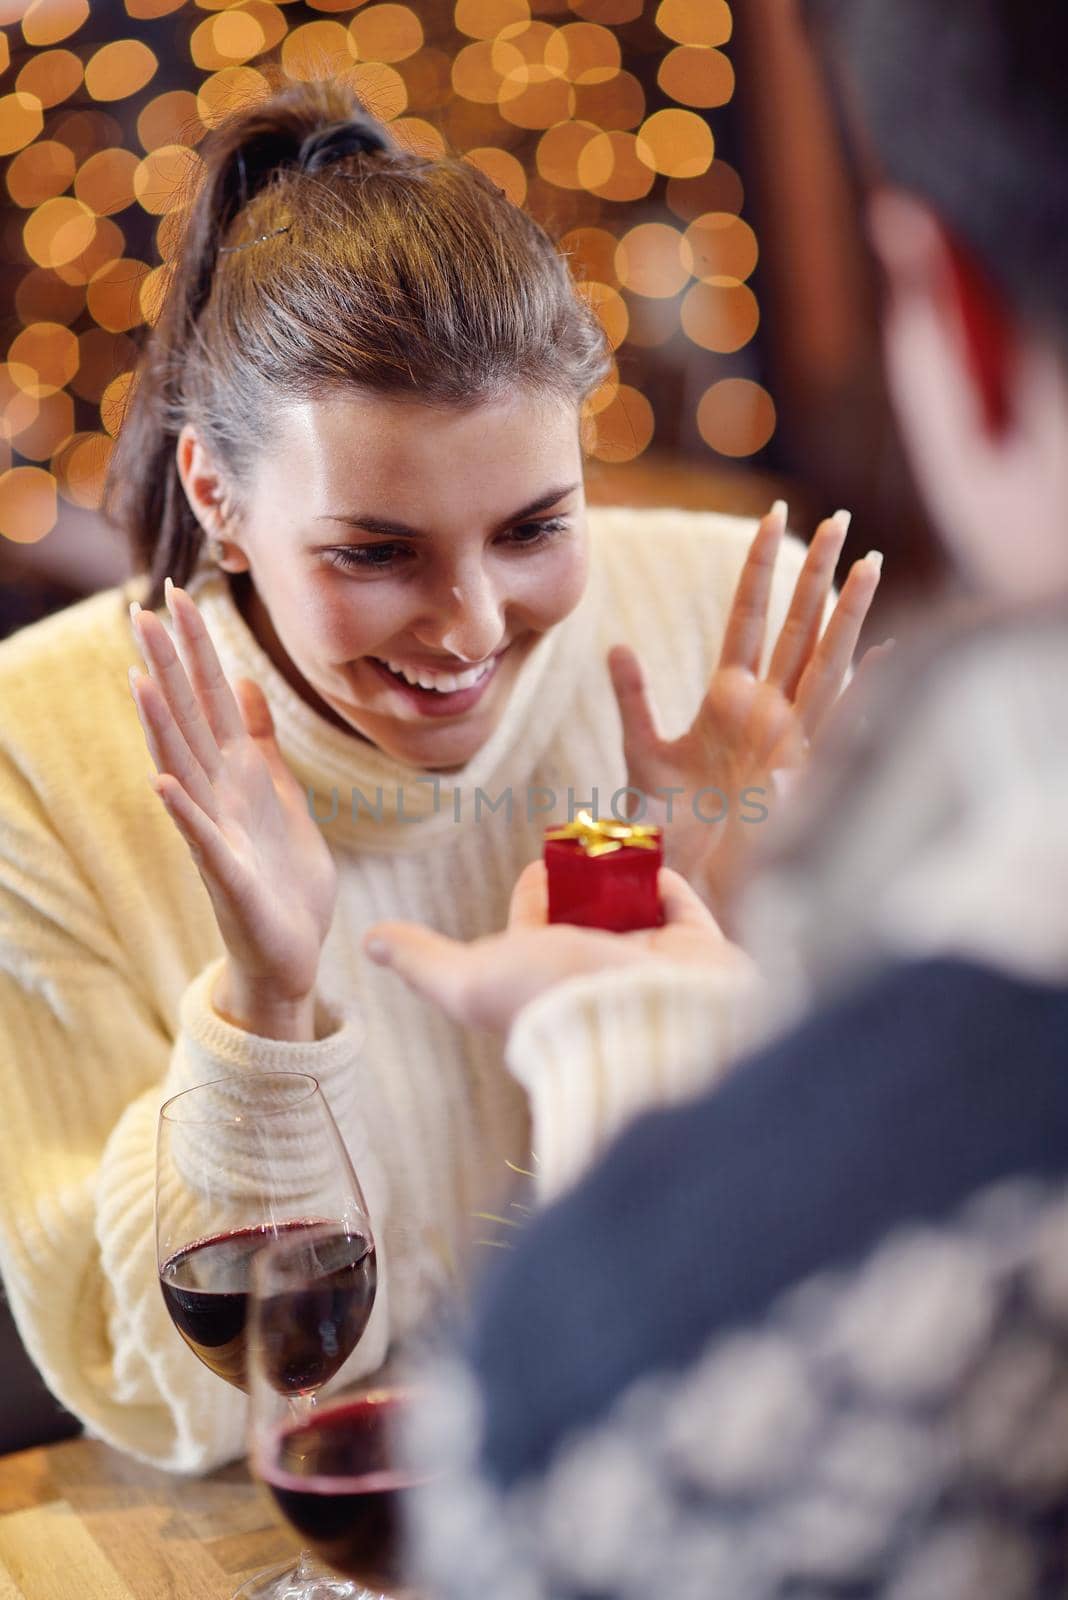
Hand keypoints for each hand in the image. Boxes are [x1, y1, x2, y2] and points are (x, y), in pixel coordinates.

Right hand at [128, 580, 336, 1006]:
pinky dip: (183, 812)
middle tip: (143, 610)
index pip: (211, 699)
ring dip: (161, 726)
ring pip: (184, 769)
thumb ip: (261, 741)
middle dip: (168, 668)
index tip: (177, 594)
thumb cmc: (283, 875)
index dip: (197, 648)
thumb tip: (247, 682)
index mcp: (236, 774)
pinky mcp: (227, 876)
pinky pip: (201, 839)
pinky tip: (163, 782)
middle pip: (188, 721)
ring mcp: (216, 834)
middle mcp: (216, 795)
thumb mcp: (279, 794)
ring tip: (139, 679)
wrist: (292, 951)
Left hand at [362, 860, 752, 1034]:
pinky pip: (682, 907)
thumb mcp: (470, 980)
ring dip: (625, 874)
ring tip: (619, 840)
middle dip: (584, 879)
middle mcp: (598, 973)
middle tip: (585, 841)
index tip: (541, 861)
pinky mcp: (699, 955)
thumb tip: (368, 941)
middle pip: (586, 911)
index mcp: (546, 979)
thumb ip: (423, 961)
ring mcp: (650, 965)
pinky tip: (653, 862)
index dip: (534, 888)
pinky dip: (668, 882)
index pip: (535, 921)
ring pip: (634, 907)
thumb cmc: (554, 1001)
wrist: (645, 1021)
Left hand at [610, 501, 884, 917]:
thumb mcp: (642, 751)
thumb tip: (617, 645)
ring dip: (847, 614)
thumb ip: (633, 697)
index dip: (757, 569)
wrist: (681, 874)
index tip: (767, 516)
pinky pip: (837, 722)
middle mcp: (765, 709)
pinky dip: (865, 689)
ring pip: (824, 661)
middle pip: (797, 626)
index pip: (747, 617)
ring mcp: (787, 737)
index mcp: (727, 696)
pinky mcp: (799, 772)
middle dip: (815, 572)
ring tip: (868, 563)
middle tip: (839, 518)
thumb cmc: (662, 818)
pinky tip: (887, 653)